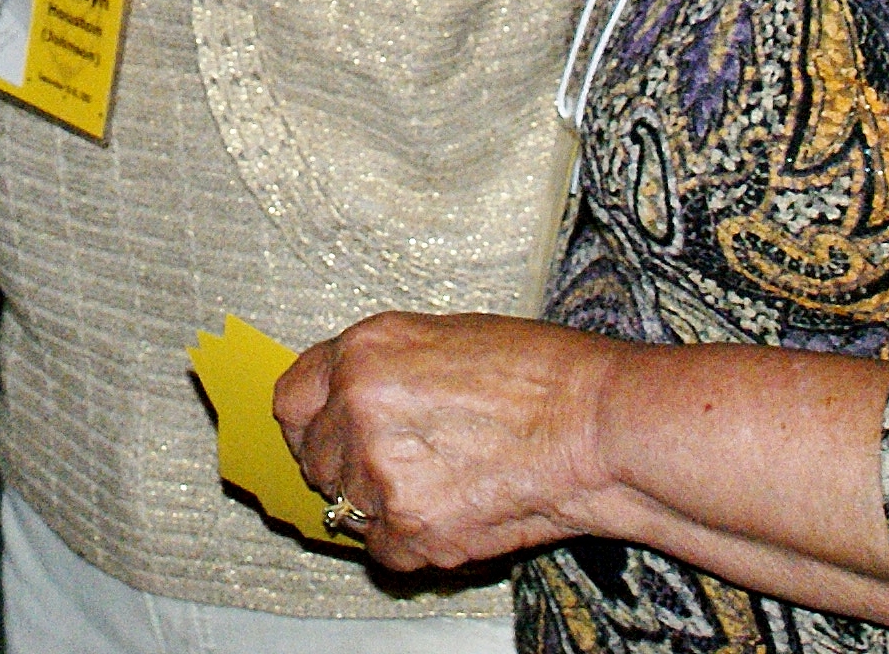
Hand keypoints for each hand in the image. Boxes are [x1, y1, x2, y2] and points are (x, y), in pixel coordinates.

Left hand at [275, 311, 637, 572]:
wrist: (597, 426)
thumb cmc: (542, 377)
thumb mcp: (444, 339)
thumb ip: (382, 371)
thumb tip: (347, 403)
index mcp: (364, 351)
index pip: (291, 400)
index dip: (309, 424)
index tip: (324, 438)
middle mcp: (357, 407)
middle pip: (315, 460)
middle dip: (349, 469)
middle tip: (403, 467)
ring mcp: (379, 470)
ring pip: (349, 509)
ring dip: (386, 506)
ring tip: (447, 484)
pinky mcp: (410, 526)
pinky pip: (383, 549)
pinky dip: (413, 543)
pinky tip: (456, 512)